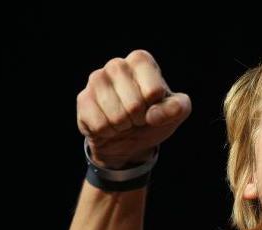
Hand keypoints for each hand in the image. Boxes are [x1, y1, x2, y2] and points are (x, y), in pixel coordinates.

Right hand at [76, 50, 190, 168]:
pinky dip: (108, 132)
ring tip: (124, 120)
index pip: (154, 90)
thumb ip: (178, 108)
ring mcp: (96, 80)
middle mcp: (116, 64)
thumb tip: (153, 115)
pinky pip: (100, 124)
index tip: (153, 105)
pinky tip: (109, 125)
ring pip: (116, 116)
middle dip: (139, 118)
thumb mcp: (176, 112)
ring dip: (124, 126)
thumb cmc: (155, 117)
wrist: (130, 136)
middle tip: (138, 116)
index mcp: (141, 61)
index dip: (156, 106)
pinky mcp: (83, 99)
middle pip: (134, 105)